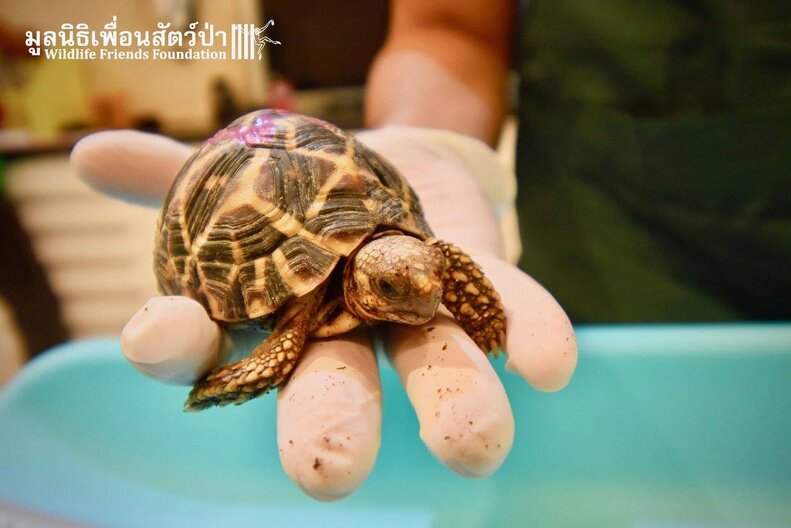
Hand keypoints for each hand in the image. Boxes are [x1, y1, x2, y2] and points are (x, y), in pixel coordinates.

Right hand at [70, 125, 576, 499]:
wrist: (399, 162)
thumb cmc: (302, 188)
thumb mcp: (235, 174)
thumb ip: (172, 172)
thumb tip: (82, 151)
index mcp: (266, 315)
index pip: (208, 348)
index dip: (179, 347)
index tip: (165, 333)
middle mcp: (340, 332)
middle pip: (329, 386)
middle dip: (331, 425)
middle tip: (329, 474)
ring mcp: (415, 312)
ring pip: (431, 365)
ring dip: (455, 406)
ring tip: (475, 445)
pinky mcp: (479, 282)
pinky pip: (509, 309)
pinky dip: (534, 333)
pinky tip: (552, 364)